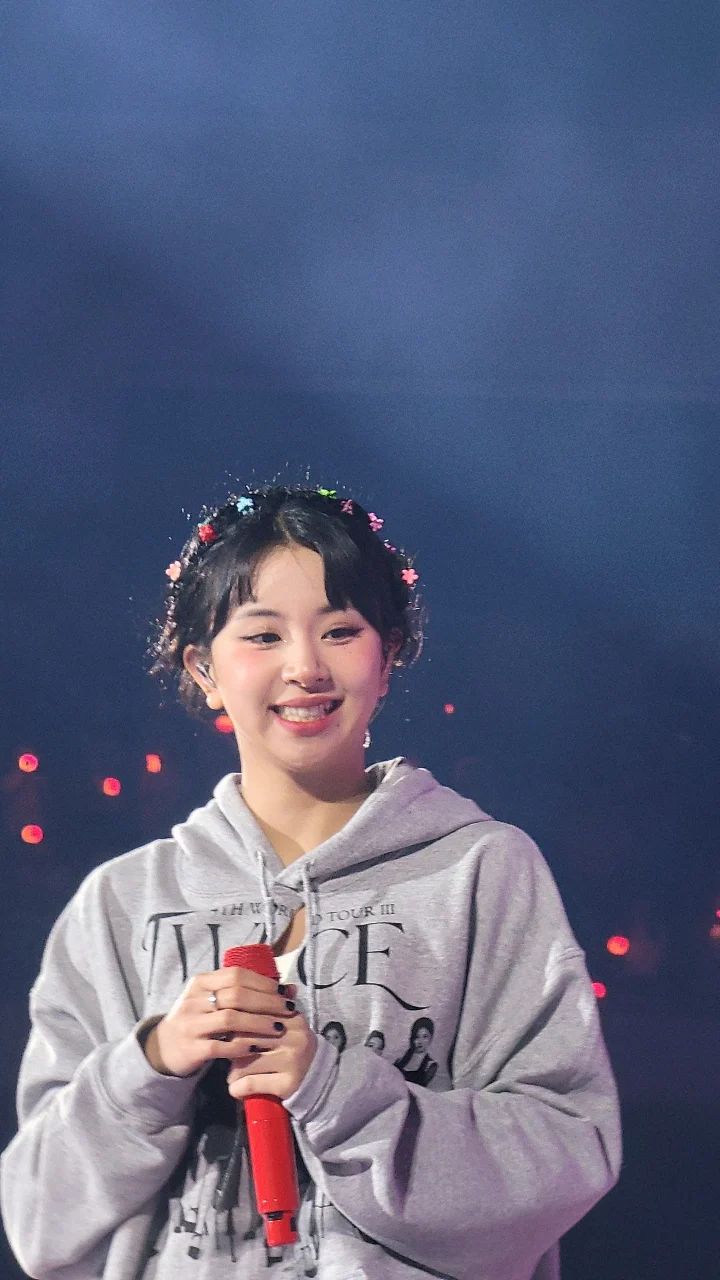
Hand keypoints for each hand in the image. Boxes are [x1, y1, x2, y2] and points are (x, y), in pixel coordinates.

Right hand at [142, 967, 297, 1077]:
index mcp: (201, 982)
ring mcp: (190, 1024)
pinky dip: (242, 1046)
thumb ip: (246, 992)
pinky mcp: (191, 1048)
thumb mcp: (214, 999)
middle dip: (267, 1002)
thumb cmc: (199, 1018)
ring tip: (278, 1028)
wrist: (165, 1047)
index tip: (284, 992)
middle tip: (288, 1010)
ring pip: (230, 1019)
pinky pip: (221, 1046)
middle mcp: (193, 1000)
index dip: (263, 982)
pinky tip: (257, 1047)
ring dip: (259, 1023)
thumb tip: (291, 988)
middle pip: (236, 995)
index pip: (236, 975)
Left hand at [226, 1009, 317, 1100]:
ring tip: (235, 1072)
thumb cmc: (291, 1046)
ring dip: (233, 1071)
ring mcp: (291, 1061)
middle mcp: (294, 1037)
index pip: (251, 1014)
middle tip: (227, 1054)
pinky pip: (249, 1084)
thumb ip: (268, 1006)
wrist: (316, 1076)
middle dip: (230, 1048)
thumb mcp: (285, 1023)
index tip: (226, 1032)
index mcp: (292, 1017)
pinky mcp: (287, 1084)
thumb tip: (254, 984)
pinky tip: (237, 1088)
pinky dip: (237, 1088)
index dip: (234, 1024)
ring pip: (242, 1063)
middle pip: (243, 1038)